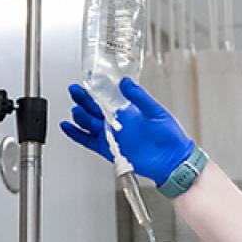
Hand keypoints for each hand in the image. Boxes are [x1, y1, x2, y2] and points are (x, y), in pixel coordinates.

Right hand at [63, 78, 196, 185]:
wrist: (173, 161)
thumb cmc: (170, 137)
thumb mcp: (155, 111)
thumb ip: (139, 97)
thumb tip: (126, 82)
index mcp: (129, 111)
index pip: (108, 97)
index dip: (96, 89)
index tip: (88, 81)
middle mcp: (118, 122)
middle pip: (95, 109)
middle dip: (84, 99)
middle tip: (75, 90)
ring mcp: (112, 136)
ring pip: (90, 124)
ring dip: (81, 116)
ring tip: (76, 109)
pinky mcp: (109, 150)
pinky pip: (88, 141)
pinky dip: (77, 134)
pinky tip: (68, 127)